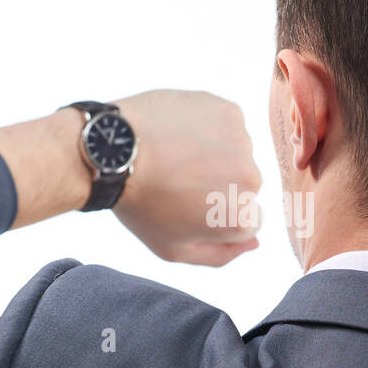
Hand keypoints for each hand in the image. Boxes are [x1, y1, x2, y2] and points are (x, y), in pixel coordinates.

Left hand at [113, 89, 261, 266]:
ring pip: (237, 153)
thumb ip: (221, 255)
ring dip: (215, 155)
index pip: (248, 222)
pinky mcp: (230, 113)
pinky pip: (228, 125)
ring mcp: (242, 143)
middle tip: (178, 180)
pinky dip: (209, 129)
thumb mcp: (173, 250)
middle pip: (245, 186)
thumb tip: (254, 243)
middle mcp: (250, 180)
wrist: (113, 151)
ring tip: (175, 156)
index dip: (216, 215)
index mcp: (240, 218)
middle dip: (219, 185)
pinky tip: (180, 134)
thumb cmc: (139, 203)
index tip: (188, 204)